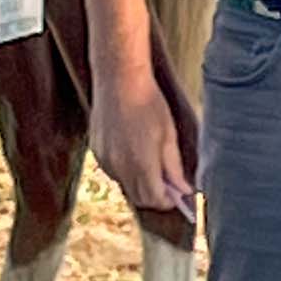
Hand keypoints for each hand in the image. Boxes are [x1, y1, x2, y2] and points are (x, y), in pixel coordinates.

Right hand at [91, 75, 193, 215]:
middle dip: (154, 195)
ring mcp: (105, 161)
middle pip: (138, 198)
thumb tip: (184, 189)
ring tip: (151, 161)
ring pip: (125, 185)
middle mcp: (120, 168)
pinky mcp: (96, 152)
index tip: (178, 194)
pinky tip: (133, 149)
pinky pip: (113, 171)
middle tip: (168, 183)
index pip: (154, 200)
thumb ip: (174, 167)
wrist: (118, 80)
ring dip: (139, 182)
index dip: (168, 201)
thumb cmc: (149, 104)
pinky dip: (126, 169)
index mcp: (141, 165)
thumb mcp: (168, 135)